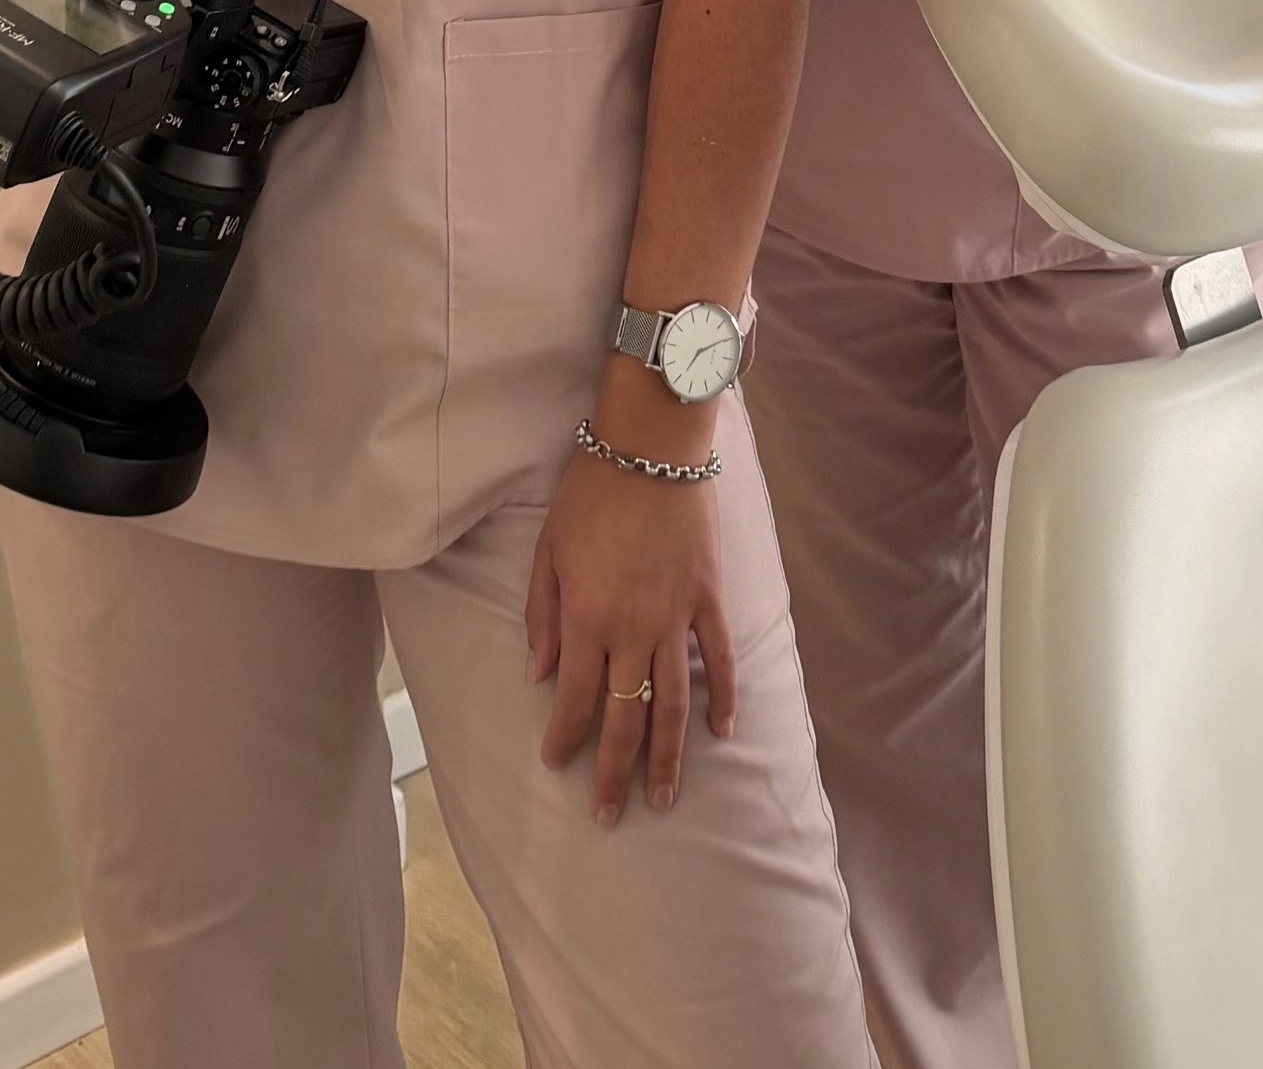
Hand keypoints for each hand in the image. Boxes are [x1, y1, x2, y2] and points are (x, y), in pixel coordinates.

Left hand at [526, 424, 734, 821]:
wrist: (652, 446)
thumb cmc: (591, 492)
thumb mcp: (548, 548)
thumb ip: (542, 615)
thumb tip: (539, 674)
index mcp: (589, 618)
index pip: (576, 699)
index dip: (564, 738)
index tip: (554, 763)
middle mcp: (634, 629)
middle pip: (625, 717)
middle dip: (614, 772)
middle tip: (609, 816)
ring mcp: (677, 617)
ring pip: (674, 703)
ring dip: (669, 756)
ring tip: (665, 798)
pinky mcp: (709, 599)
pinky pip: (719, 660)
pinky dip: (724, 698)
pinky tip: (721, 733)